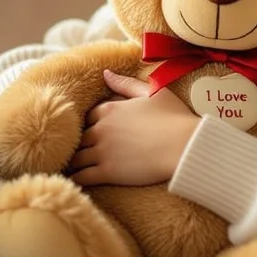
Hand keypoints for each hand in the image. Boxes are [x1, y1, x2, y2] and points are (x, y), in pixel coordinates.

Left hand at [69, 70, 200, 186]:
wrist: (186, 146)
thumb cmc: (174, 118)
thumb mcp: (153, 92)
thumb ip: (126, 83)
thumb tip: (105, 73)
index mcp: (110, 109)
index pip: (88, 117)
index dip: (90, 125)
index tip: (92, 134)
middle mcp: (101, 129)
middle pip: (79, 138)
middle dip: (78, 145)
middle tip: (75, 154)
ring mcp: (102, 151)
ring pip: (76, 158)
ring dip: (72, 163)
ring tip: (70, 170)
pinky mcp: (107, 172)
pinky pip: (81, 177)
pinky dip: (75, 179)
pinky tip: (73, 183)